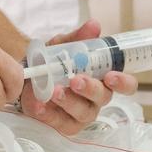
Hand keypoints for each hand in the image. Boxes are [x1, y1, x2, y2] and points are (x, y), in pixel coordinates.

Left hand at [19, 19, 137, 134]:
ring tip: (53, 91)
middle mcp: (97, 98)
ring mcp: (82, 114)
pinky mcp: (65, 126)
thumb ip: (78, 38)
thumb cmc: (51, 63)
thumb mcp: (62, 46)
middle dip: (90, 88)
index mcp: (103, 78)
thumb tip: (94, 25)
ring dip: (68, 101)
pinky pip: (60, 123)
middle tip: (75, 80)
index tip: (111, 76)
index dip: (123, 82)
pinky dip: (48, 114)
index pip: (126, 84)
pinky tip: (39, 105)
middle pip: (103, 97)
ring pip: (83, 112)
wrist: (25, 78)